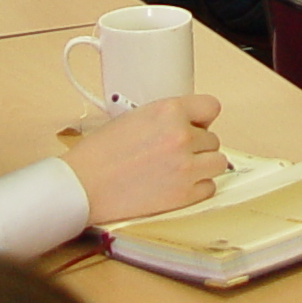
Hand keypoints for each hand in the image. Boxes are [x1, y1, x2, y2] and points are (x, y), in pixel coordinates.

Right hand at [62, 94, 225, 223]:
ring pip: (218, 163)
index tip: (196, 125)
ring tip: (180, 169)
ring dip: (202, 165)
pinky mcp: (184, 195)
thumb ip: (166, 117)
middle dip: (197, 145)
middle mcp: (182, 136)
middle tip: (174, 153)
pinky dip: (197, 188)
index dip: (202, 118)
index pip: (211, 107)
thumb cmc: (100, 152)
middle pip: (213, 138)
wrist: (83, 185)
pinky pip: (209, 188)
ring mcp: (185, 167)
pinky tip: (177, 185)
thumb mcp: (134, 117)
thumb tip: (190, 124)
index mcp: (169, 110)